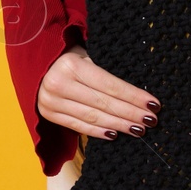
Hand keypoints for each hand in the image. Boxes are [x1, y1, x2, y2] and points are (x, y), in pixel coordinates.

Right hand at [37, 46, 159, 140]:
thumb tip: (138, 92)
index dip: (133, 96)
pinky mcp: (48, 114)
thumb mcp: (85, 55)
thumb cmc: (68, 58)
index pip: (110, 85)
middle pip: (103, 103)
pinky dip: (98, 132)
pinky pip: (78, 126)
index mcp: (70, 65)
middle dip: (130, 113)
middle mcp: (58, 83)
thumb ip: (105, 71)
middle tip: (151, 120)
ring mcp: (51, 101)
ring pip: (92, 117)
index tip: (154, 105)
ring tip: (138, 129)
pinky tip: (115, 134)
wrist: (36, 66)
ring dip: (118, 125)